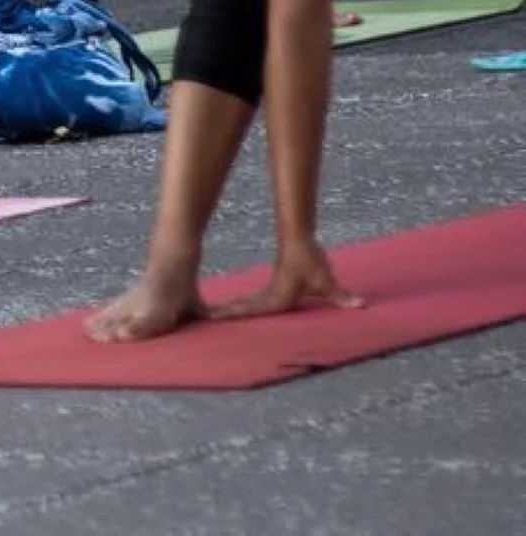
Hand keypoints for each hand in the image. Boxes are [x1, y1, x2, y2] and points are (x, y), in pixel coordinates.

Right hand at [210, 240, 363, 321]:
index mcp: (276, 298)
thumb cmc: (310, 261)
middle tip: (202, 323)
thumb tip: (360, 305)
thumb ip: (341, 296)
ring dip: (229, 312)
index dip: (232, 315)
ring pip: (244, 306)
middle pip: (242, 309)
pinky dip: (239, 308)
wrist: (299, 240)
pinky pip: (250, 303)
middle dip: (223, 316)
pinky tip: (233, 311)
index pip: (250, 310)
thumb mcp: (326, 281)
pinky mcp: (270, 291)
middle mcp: (268, 297)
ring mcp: (267, 293)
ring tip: (210, 319)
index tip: (211, 318)